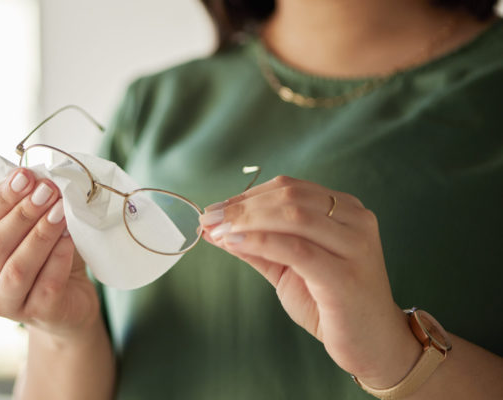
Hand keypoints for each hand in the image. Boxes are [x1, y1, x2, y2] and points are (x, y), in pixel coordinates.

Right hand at [0, 168, 100, 340]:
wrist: (70, 299)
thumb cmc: (42, 257)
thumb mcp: (25, 227)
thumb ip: (19, 203)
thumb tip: (27, 175)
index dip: (2, 197)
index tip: (26, 175)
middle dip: (23, 213)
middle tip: (48, 190)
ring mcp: (4, 305)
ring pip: (17, 268)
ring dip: (40, 234)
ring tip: (60, 210)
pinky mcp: (36, 315)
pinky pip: (47, 284)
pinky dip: (59, 257)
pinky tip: (70, 238)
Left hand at [199, 175, 421, 387]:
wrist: (374, 345)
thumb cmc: (332, 304)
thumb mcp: (288, 267)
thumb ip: (257, 245)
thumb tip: (216, 228)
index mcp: (344, 210)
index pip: (289, 188)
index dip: (246, 195)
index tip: (214, 209)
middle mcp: (355, 220)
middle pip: (289, 196)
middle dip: (241, 206)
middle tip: (208, 219)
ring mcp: (354, 246)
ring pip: (293, 216)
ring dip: (246, 221)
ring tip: (217, 231)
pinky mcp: (345, 275)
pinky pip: (296, 249)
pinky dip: (260, 241)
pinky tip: (235, 243)